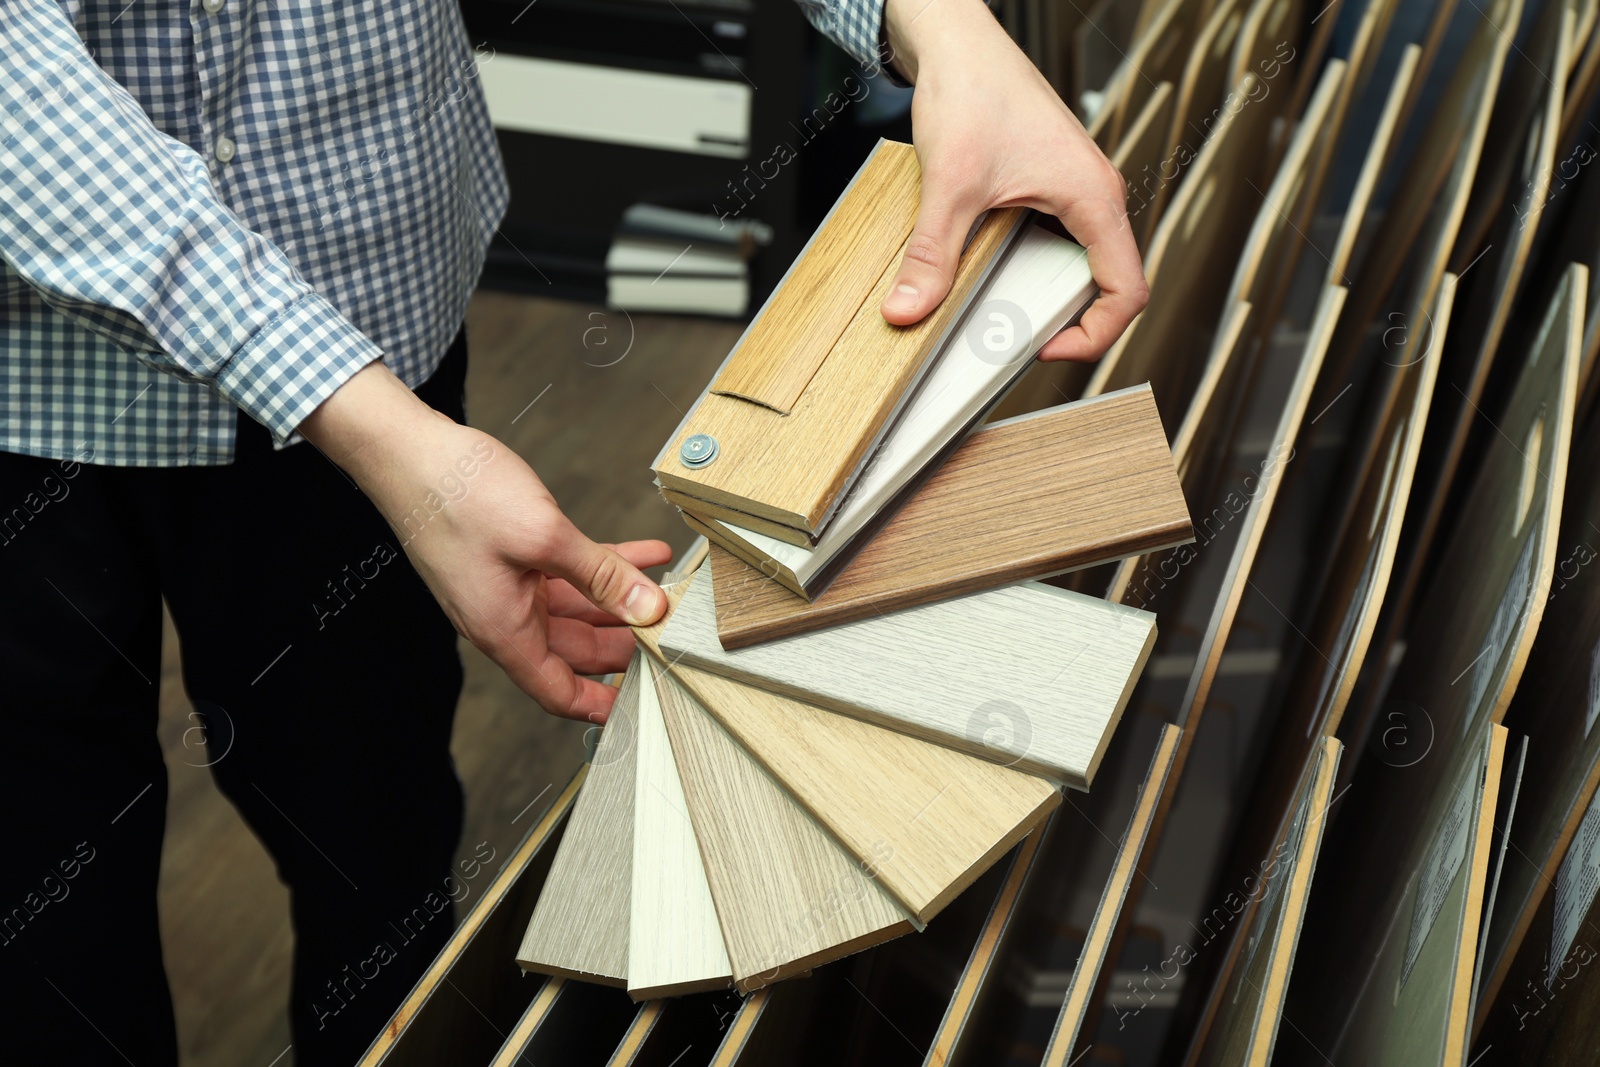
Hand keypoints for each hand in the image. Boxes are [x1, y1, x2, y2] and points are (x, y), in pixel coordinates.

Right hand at [301, 362, 667, 722]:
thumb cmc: (455, 493)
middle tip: (672, 636)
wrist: (407, 451)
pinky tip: (646, 555)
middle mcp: (503, 616)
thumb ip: (600, 576)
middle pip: (574, 650)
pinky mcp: (510, 557)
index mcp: (503, 629)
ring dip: (621, 599)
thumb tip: (647, 609)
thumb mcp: (544, 536)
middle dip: (624, 644)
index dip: (600, 705)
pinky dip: (604, 566)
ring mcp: (506, 586)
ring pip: (576, 609)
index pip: (557, 690)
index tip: (641, 703)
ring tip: (668, 590)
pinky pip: (566, 574)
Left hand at [879, 0, 1147, 360]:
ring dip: (1046, 293)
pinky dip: (1030, 267)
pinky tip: (991, 271)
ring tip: (1000, 309)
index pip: (1128, 290)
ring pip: (1081, 264)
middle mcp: (1095, 196)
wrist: (959, 44)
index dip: (1095, 335)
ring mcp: (1075, 191)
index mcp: (1093, 198)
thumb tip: (909, 308)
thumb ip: (932, 255)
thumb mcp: (949, 186)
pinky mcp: (1050, 186)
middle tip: (1014, 337)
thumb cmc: (974, 89)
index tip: (1047, 347)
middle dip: (1066, 320)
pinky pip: (1058, 242)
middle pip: (1106, 284)